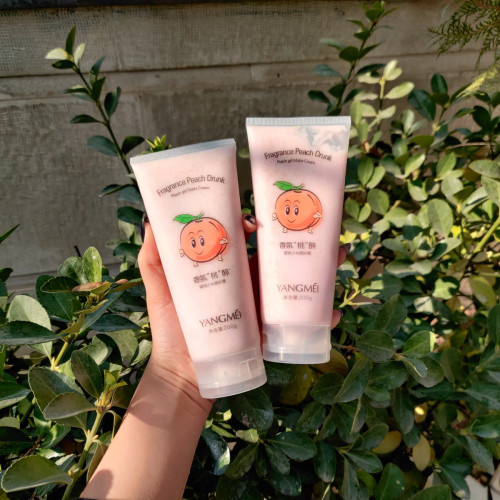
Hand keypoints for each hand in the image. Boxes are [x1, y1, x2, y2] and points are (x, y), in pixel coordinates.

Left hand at [138, 214, 348, 405]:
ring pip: (297, 282)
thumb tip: (151, 220)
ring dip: (323, 270)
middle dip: (306, 240)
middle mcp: (250, 283)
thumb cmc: (170, 327)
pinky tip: (333, 312)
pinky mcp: (270, 331)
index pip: (251, 240)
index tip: (269, 215)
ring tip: (339, 258)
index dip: (264, 223)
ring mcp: (263, 307)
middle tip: (325, 229)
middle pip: (282, 256)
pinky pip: (299, 320)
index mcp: (229, 268)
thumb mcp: (159, 288)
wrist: (182, 374)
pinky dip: (321, 316)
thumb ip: (152, 257)